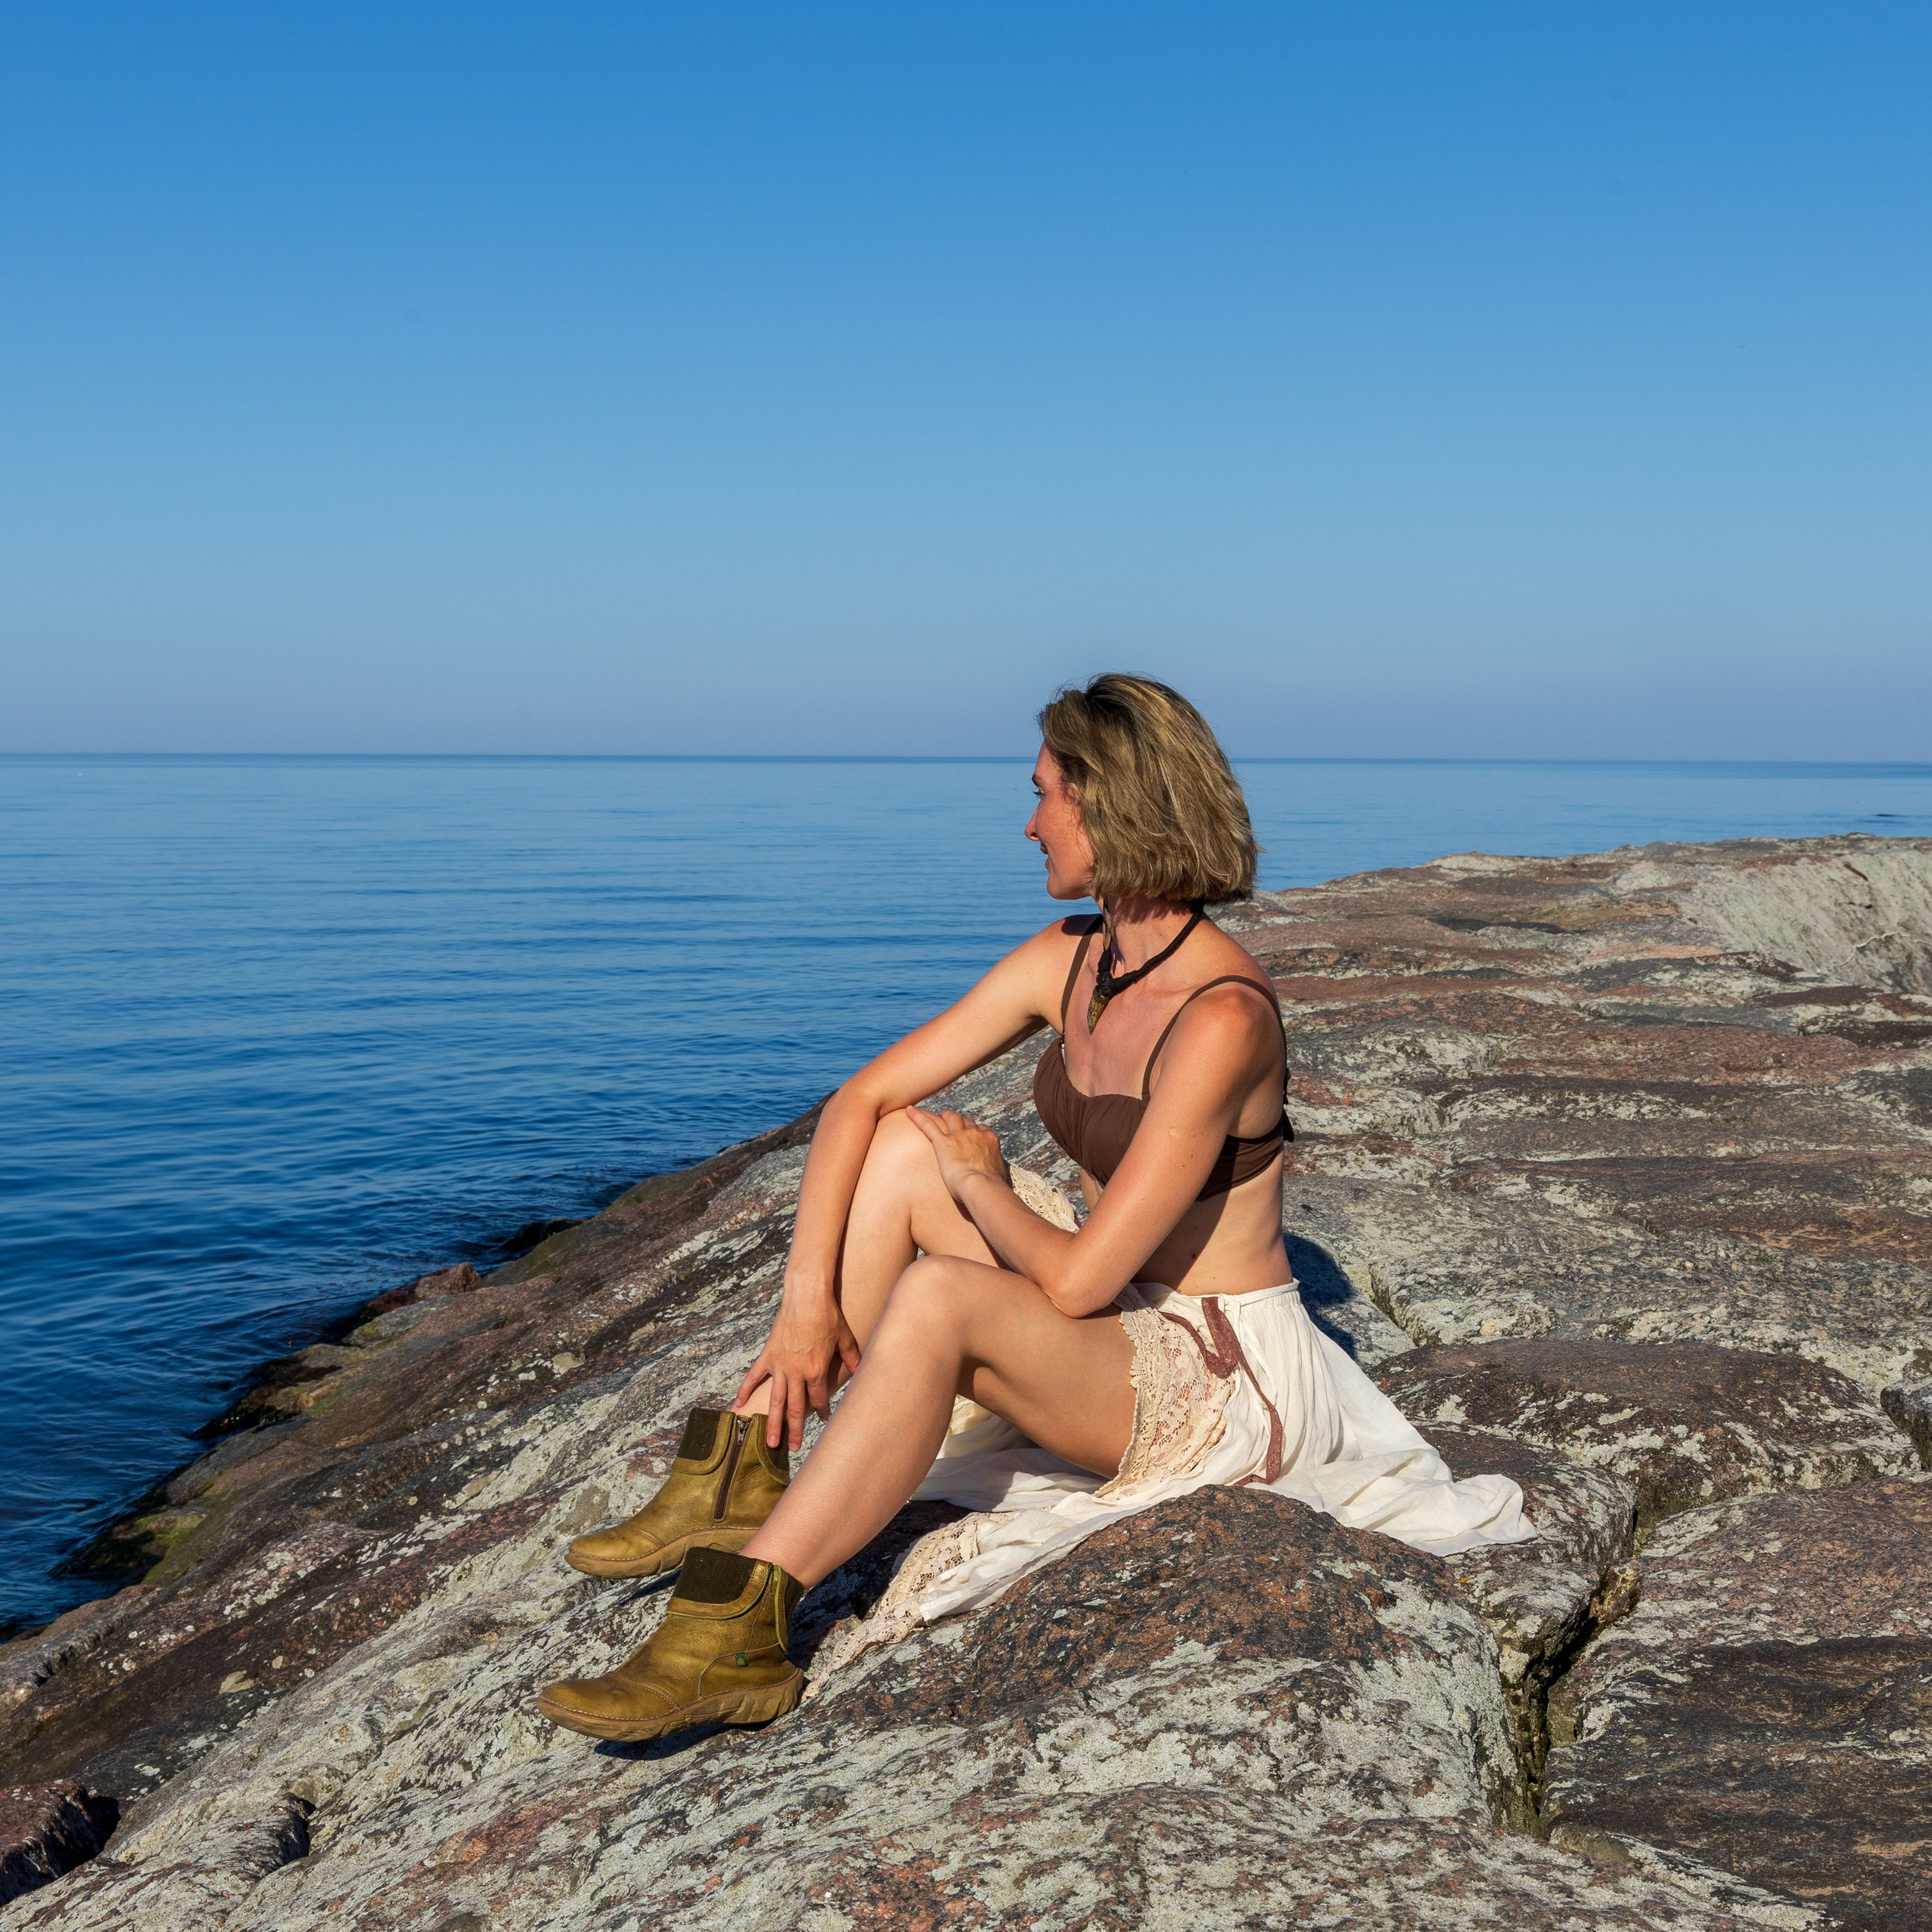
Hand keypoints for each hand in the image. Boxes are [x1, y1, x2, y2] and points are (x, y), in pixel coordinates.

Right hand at [732, 1286, 862, 1451]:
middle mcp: (796, 1372)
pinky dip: (745, 1391)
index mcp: (816, 1371)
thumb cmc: (829, 1315)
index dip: (821, 1412)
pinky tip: (738, 1405)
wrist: (807, 1296)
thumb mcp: (846, 1338)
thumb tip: (859, 1371)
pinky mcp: (767, 1355)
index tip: (822, 1420)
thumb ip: (852, 1358)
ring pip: (775, 1400)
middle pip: (795, 1408)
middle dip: (794, 1430)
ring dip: (772, 1423)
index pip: (819, 1400)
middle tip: (791, 1449)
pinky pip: (754, 1376)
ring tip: (769, 1442)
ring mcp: (779, 1365)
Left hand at [906, 1106, 1009, 1201]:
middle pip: (966, 1121)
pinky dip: (917, 1117)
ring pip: (950, 1118)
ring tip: (938, 1116)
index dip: (975, 1131)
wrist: (982, 1186)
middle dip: (960, 1122)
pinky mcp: (942, 1142)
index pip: (981, 1129)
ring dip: (944, 1116)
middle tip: (953, 1124)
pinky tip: (908, 1110)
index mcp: (989, 1140)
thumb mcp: (1000, 1175)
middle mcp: (975, 1133)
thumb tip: (998, 1178)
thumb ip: (996, 1170)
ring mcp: (958, 1135)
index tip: (971, 1134)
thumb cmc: (991, 1186)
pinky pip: (928, 1125)